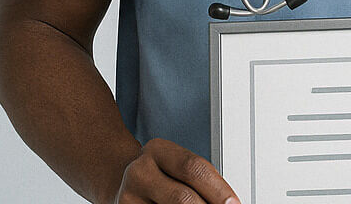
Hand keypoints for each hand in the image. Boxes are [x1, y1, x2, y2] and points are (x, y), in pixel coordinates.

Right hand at [111, 138, 238, 203]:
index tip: (234, 203)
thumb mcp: (174, 166)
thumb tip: (226, 201)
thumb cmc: (158, 175)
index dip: (219, 189)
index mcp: (158, 150)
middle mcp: (140, 172)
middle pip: (183, 197)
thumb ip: (198, 179)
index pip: (195, 168)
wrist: (117, 182)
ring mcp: (128, 196)